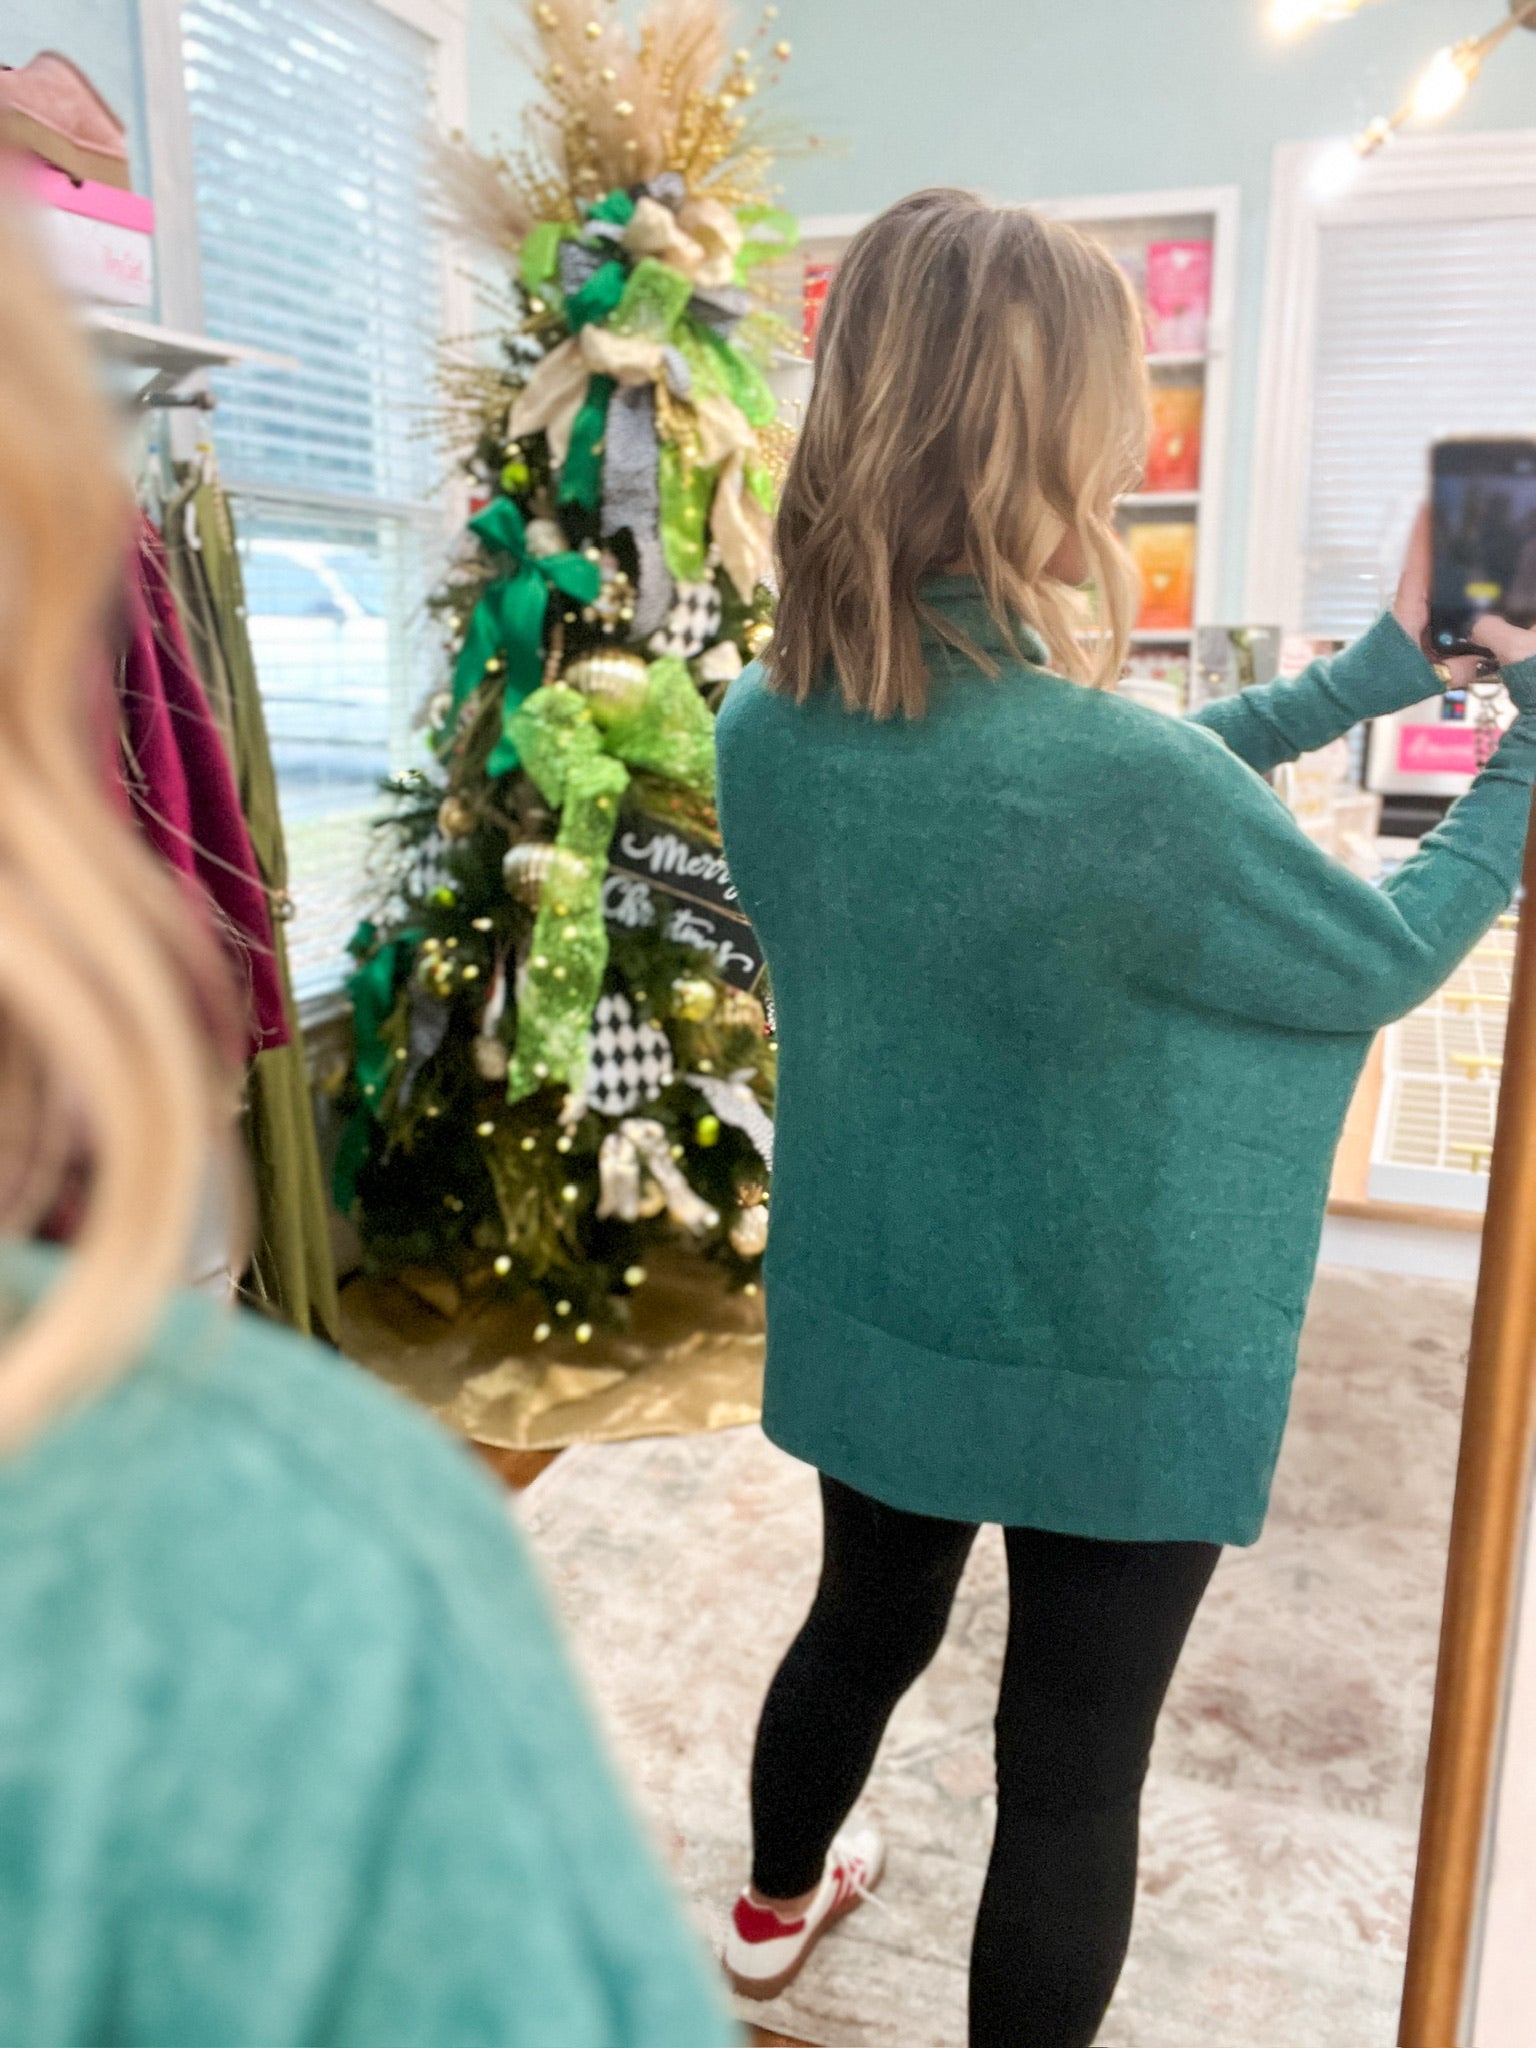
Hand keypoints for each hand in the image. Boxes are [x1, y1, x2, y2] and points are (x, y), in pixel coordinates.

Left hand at [1394, 506, 1535, 694]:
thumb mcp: (1424, 679)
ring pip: (1433, 584)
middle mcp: (1406, 607)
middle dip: (1443, 542)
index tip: (1428, 506)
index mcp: (1406, 613)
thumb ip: (1459, 669)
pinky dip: (1449, 592)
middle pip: (1428, 568)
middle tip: (1460, 513)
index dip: (1423, 537)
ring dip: (1447, 564)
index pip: (1417, 567)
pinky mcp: (1412, 626)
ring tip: (1467, 538)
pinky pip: (1434, 602)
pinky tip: (1466, 585)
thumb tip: (1491, 659)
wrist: (1349, 694)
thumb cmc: (1376, 684)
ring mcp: (1409, 615)